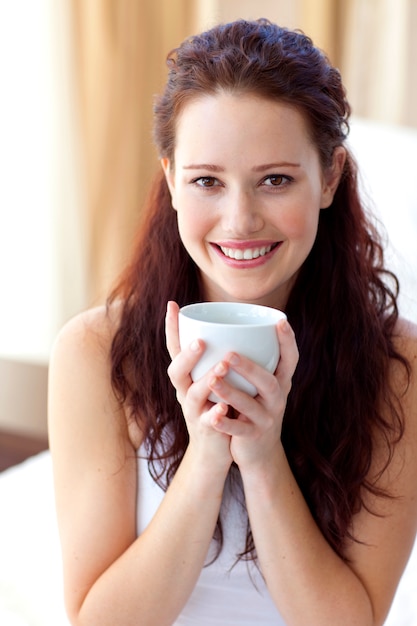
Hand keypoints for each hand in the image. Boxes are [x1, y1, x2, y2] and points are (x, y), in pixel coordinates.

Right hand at [165, 301, 232, 470]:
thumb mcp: (212, 381)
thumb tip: (233, 326)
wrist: (215, 452)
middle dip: (187, 355)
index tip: (172, 304)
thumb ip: (217, 358)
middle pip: (176, 371)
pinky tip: (223, 408)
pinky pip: (208, 423)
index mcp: (187, 377)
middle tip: (201, 340)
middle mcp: (185, 393)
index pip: (175, 349)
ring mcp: (194, 413)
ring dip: (205, 381)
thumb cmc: (217, 408)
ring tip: (221, 368)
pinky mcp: (206, 432)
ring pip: (193, 395)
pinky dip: (215, 415)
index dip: (172, 329)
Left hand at [207, 318, 298, 469]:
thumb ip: (252, 362)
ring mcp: (266, 420)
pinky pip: (238, 430)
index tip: (281, 321)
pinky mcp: (252, 437)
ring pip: (250, 406)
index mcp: (279, 383)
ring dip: (231, 392)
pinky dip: (225, 423)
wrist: (259, 452)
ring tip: (212, 380)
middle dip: (250, 368)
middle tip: (229, 355)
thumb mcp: (259, 386)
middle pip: (269, 382)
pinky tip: (212, 416)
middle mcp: (277, 400)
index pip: (290, 360)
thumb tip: (233, 326)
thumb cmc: (254, 407)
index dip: (288, 342)